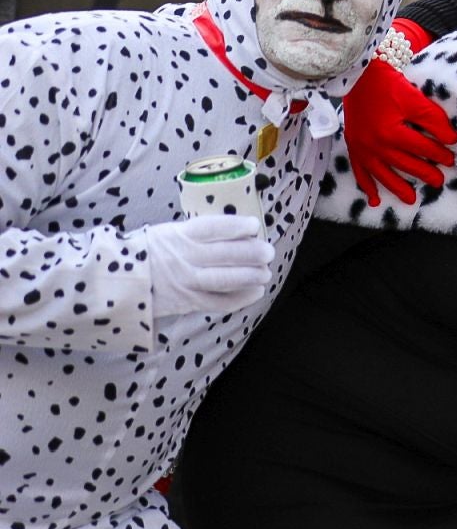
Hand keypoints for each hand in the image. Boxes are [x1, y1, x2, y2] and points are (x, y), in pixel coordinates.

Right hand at [146, 214, 275, 318]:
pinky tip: (255, 292)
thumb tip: (235, 231)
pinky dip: (239, 299)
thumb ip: (196, 233)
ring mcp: (184, 282)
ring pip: (223, 280)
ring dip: (249, 276)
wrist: (116, 282)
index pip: (212, 228)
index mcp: (178, 235)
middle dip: (250, 253)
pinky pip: (217, 303)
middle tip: (267, 252)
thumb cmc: (148, 253)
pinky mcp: (185, 302)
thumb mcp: (167, 233)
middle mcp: (183, 258)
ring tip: (265, 273)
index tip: (254, 225)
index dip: (236, 226)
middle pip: (223, 254)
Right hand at [342, 45, 455, 206]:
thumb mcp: (414, 99)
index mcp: (391, 133)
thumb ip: (433, 119)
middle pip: (404, 164)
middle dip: (423, 173)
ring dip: (397, 187)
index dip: (438, 154)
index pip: (421, 148)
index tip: (450, 159)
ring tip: (411, 199)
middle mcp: (374, 145)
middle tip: (438, 181)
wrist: (358, 76)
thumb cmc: (388, 86)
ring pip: (382, 174)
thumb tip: (452, 139)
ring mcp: (361, 148)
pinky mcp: (353, 147)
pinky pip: (360, 172)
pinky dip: (367, 186)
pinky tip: (374, 199)